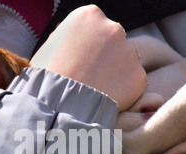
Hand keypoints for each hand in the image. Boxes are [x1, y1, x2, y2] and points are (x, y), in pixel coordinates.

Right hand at [30, 5, 146, 110]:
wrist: (60, 106)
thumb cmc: (47, 77)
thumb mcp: (49, 47)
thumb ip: (67, 37)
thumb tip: (71, 36)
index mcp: (89, 15)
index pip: (95, 25)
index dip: (89, 44)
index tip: (82, 59)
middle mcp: (113, 28)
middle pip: (114, 40)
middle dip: (106, 55)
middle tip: (91, 76)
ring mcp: (129, 52)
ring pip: (125, 61)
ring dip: (116, 72)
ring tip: (97, 89)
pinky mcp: (138, 76)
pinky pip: (133, 82)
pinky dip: (124, 91)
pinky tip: (106, 98)